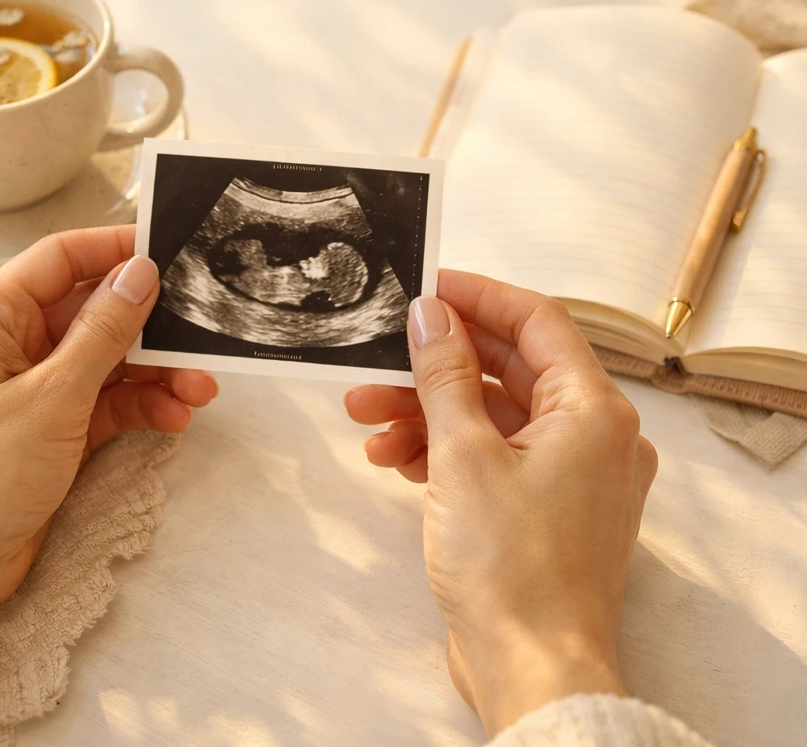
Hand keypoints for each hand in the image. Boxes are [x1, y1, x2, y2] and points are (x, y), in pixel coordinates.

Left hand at [0, 226, 217, 659]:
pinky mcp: (50, 429)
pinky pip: (104, 402)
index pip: (60, 260)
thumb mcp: (52, 395)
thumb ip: (104, 331)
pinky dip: (139, 408)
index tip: (172, 249)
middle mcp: (11, 343)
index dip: (115, 249)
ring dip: (154, 374)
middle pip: (92, 313)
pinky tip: (175, 419)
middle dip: (149, 327)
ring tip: (201, 390)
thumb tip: (142, 271)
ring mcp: (32, 388)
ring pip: (106, 361)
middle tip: (201, 331)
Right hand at [344, 271, 656, 734]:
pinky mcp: (541, 507)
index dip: (479, 295)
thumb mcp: (464, 454)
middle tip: (377, 358)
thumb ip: (445, 374)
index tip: (426, 284)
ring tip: (365, 416)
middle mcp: (591, 435)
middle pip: (507, 369)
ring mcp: (568, 474)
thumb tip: (431, 313)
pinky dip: (442, 451)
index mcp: (593, 410)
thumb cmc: (511, 566)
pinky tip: (390, 459)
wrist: (531, 673)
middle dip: (434, 365)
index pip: (537, 321)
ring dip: (427, 411)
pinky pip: (491, 456)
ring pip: (491, 415)